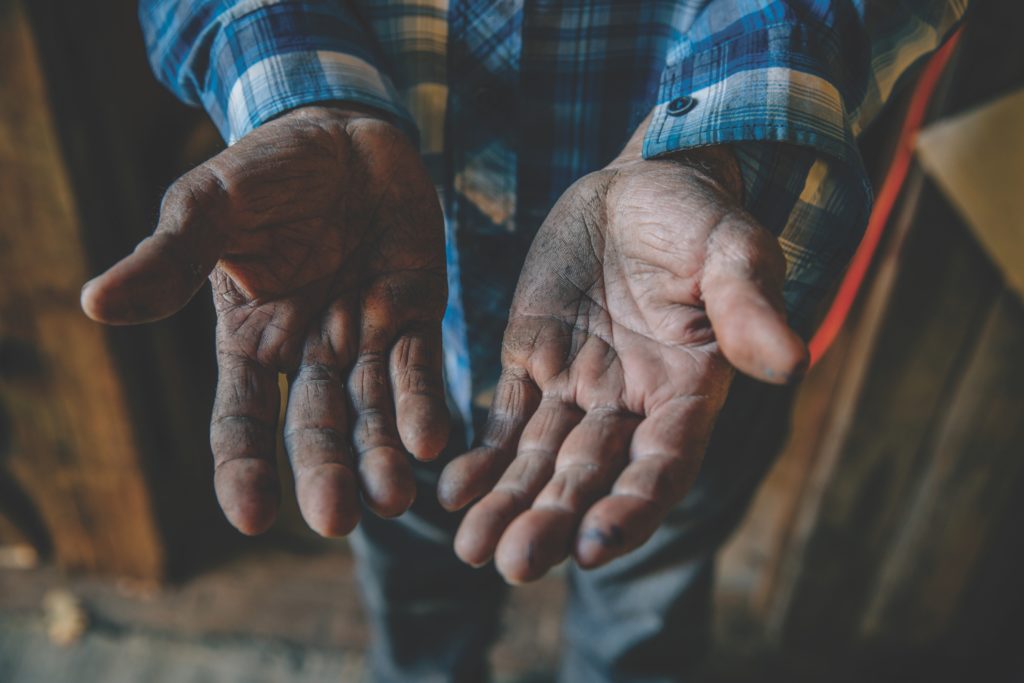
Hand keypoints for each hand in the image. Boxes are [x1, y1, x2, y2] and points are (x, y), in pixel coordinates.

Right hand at [82, 106, 447, 536]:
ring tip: (396, 498)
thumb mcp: (211, 207)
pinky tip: (434, 440)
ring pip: (372, 411)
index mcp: (249, 339)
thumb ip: (171, 258)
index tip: (252, 519)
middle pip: (314, 429)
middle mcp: (306, 351)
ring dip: (382, 456)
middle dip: (326, 474)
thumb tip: (95, 303)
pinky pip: (419, 368)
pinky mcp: (411, 314)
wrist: (344, 134)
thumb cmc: (267, 170)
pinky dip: (425, 403)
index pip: (241, 419)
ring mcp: (361, 337)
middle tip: (338, 521)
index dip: (243, 469)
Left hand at [438, 116, 805, 582]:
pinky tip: (452, 491)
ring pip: (541, 461)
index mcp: (688, 390)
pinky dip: (482, 458)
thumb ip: (750, 304)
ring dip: (509, 506)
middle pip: (591, 477)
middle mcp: (631, 404)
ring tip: (470, 549)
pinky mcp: (532, 362)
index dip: (631, 509)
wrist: (636, 189)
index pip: (662, 465)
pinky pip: (504, 420)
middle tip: (512, 565)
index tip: (594, 550)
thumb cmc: (695, 217)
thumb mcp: (731, 247)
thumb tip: (792, 362)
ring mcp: (578, 387)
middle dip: (554, 522)